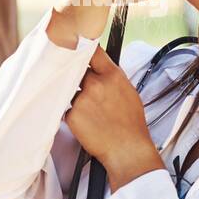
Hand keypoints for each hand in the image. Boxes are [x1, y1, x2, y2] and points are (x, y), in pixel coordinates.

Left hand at [64, 45, 163, 190]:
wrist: (127, 150)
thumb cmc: (131, 124)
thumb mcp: (128, 92)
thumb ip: (111, 77)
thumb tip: (97, 67)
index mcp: (113, 75)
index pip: (92, 51)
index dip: (83, 49)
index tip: (78, 48)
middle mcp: (96, 84)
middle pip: (76, 69)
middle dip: (78, 75)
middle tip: (85, 86)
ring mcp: (82, 99)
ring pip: (71, 90)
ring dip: (77, 97)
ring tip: (92, 112)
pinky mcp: (72, 115)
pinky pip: (68, 108)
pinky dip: (74, 114)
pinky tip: (88, 123)